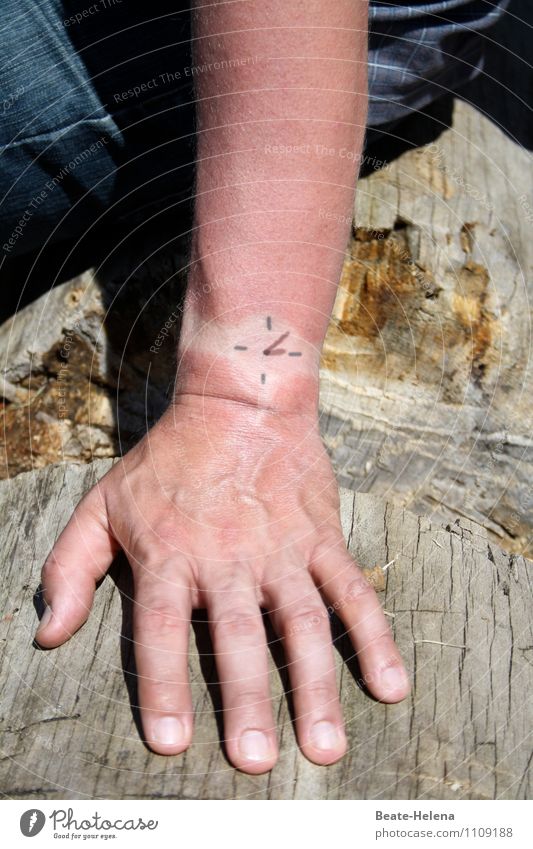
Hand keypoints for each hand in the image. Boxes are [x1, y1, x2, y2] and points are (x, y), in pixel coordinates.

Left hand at [35, 395, 409, 772]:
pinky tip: (391, 683)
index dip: (165, 686)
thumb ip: (69, 567)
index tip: (172, 743)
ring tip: (325, 746)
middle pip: (237, 636)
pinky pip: (352, 591)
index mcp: (170, 555)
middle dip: (246, 700)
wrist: (240, 405)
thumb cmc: (167, 461)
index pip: (163, 630)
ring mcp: (282, 549)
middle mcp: (228, 557)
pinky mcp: (322, 538)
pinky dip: (375, 637)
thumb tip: (48, 633)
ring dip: (316, 685)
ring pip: (302, 622)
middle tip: (256, 760)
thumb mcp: (102, 504)